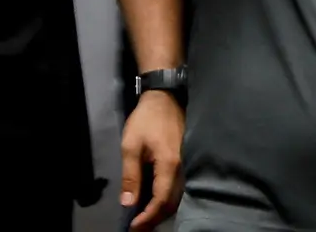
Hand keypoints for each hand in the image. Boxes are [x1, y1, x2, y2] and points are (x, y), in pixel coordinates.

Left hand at [118, 88, 183, 228]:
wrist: (165, 97)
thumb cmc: (146, 119)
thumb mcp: (131, 146)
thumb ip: (131, 176)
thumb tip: (128, 204)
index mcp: (169, 165)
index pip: (161, 201)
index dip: (148, 217)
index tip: (133, 227)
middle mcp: (183, 169)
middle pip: (172, 204)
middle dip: (154, 219)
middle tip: (137, 228)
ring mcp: (187, 164)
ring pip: (177, 197)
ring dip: (161, 211)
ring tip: (143, 218)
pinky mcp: (186, 161)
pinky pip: (179, 188)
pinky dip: (166, 199)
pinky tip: (154, 201)